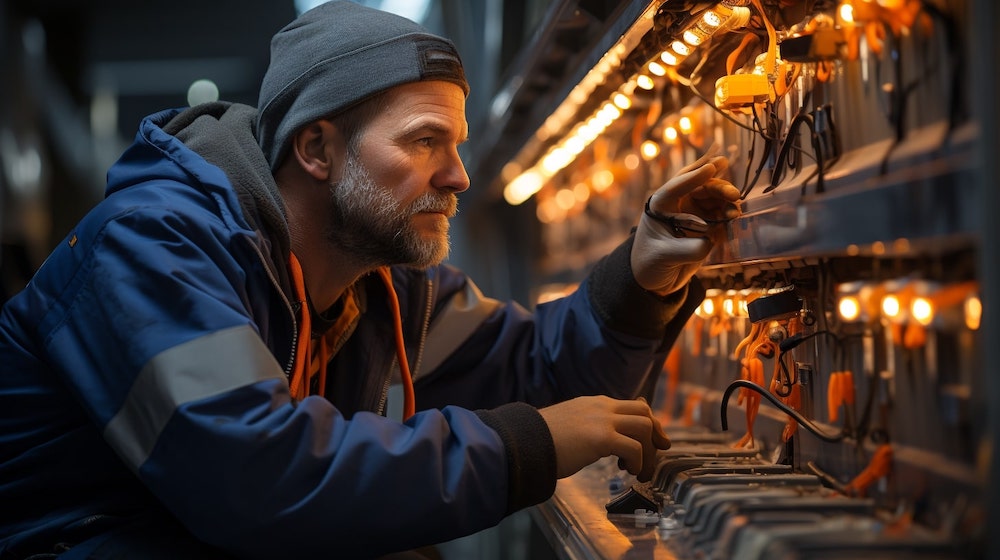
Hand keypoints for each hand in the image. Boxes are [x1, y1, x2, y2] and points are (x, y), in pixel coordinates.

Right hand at [538, 396, 670, 480]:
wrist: (525, 441)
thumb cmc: (543, 438)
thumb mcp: (572, 423)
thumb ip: (590, 424)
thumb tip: (605, 439)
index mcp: (596, 403)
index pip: (633, 405)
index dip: (648, 423)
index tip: (653, 441)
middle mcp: (602, 407)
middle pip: (644, 411)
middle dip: (655, 432)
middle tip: (656, 453)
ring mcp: (603, 420)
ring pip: (644, 426)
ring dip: (647, 450)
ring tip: (636, 468)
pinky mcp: (601, 437)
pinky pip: (634, 448)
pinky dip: (638, 462)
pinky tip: (629, 471)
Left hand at [631, 145, 740, 295]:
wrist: (653, 280)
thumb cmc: (649, 263)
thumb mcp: (665, 255)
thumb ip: (690, 249)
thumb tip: (712, 240)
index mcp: (661, 204)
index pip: (678, 185)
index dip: (695, 175)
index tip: (712, 166)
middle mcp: (679, 205)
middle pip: (702, 187)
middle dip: (720, 188)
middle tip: (735, 195)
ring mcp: (694, 215)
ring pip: (715, 199)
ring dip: (727, 202)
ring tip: (735, 213)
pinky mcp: (706, 228)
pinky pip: (721, 216)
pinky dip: (729, 216)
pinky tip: (734, 221)